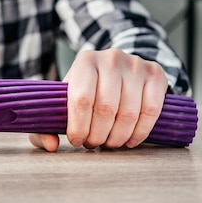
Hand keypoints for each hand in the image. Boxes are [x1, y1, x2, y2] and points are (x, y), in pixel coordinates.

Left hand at [29, 49, 167, 151]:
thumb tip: (50, 144)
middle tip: (94, 144)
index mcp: (84, 61)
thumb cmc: (87, 88)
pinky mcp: (155, 74)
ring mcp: (135, 64)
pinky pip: (150, 111)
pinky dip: (140, 132)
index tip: (77, 140)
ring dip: (118, 137)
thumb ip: (46, 124)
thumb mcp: (64, 98)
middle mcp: (111, 58)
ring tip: (110, 142)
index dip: (79, 127)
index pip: (81, 99)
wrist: (118, 67)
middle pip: (106, 109)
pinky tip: (129, 139)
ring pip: (129, 113)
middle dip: (99, 135)